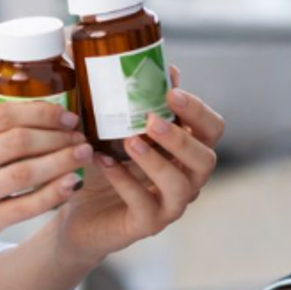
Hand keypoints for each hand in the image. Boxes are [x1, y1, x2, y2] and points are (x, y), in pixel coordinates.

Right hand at [0, 101, 91, 274]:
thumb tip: (41, 111)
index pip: (4, 114)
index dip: (42, 112)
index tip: (66, 115)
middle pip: (19, 140)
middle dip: (57, 135)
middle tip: (79, 136)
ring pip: (26, 172)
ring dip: (62, 160)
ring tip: (83, 154)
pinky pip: (26, 205)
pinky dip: (54, 193)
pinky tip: (72, 183)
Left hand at [52, 66, 223, 265]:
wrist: (77, 209)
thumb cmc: (106, 161)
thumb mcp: (120, 125)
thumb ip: (141, 98)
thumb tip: (162, 64)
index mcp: (187, 149)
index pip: (213, 128)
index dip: (197, 110)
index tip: (170, 91)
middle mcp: (187, 177)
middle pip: (207, 159)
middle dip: (182, 138)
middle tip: (151, 119)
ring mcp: (170, 205)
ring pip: (181, 186)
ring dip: (156, 160)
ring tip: (130, 141)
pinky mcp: (147, 225)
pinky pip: (144, 205)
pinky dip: (125, 181)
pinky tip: (103, 161)